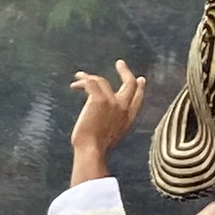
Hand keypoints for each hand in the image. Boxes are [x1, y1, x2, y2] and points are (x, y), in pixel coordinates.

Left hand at [67, 64, 147, 179]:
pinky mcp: (99, 99)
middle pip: (130, 84)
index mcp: (128, 118)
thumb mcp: (111, 136)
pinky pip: (90, 83)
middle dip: (125, 72)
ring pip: (103, 81)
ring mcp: (112, 102)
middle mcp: (123, 108)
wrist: (91, 150)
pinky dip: (81, 81)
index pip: (138, 99)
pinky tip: (74, 85)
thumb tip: (105, 122)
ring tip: (80, 76)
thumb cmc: (96, 149)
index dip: (140, 88)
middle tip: (120, 63)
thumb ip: (112, 125)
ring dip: (90, 77)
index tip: (140, 79)